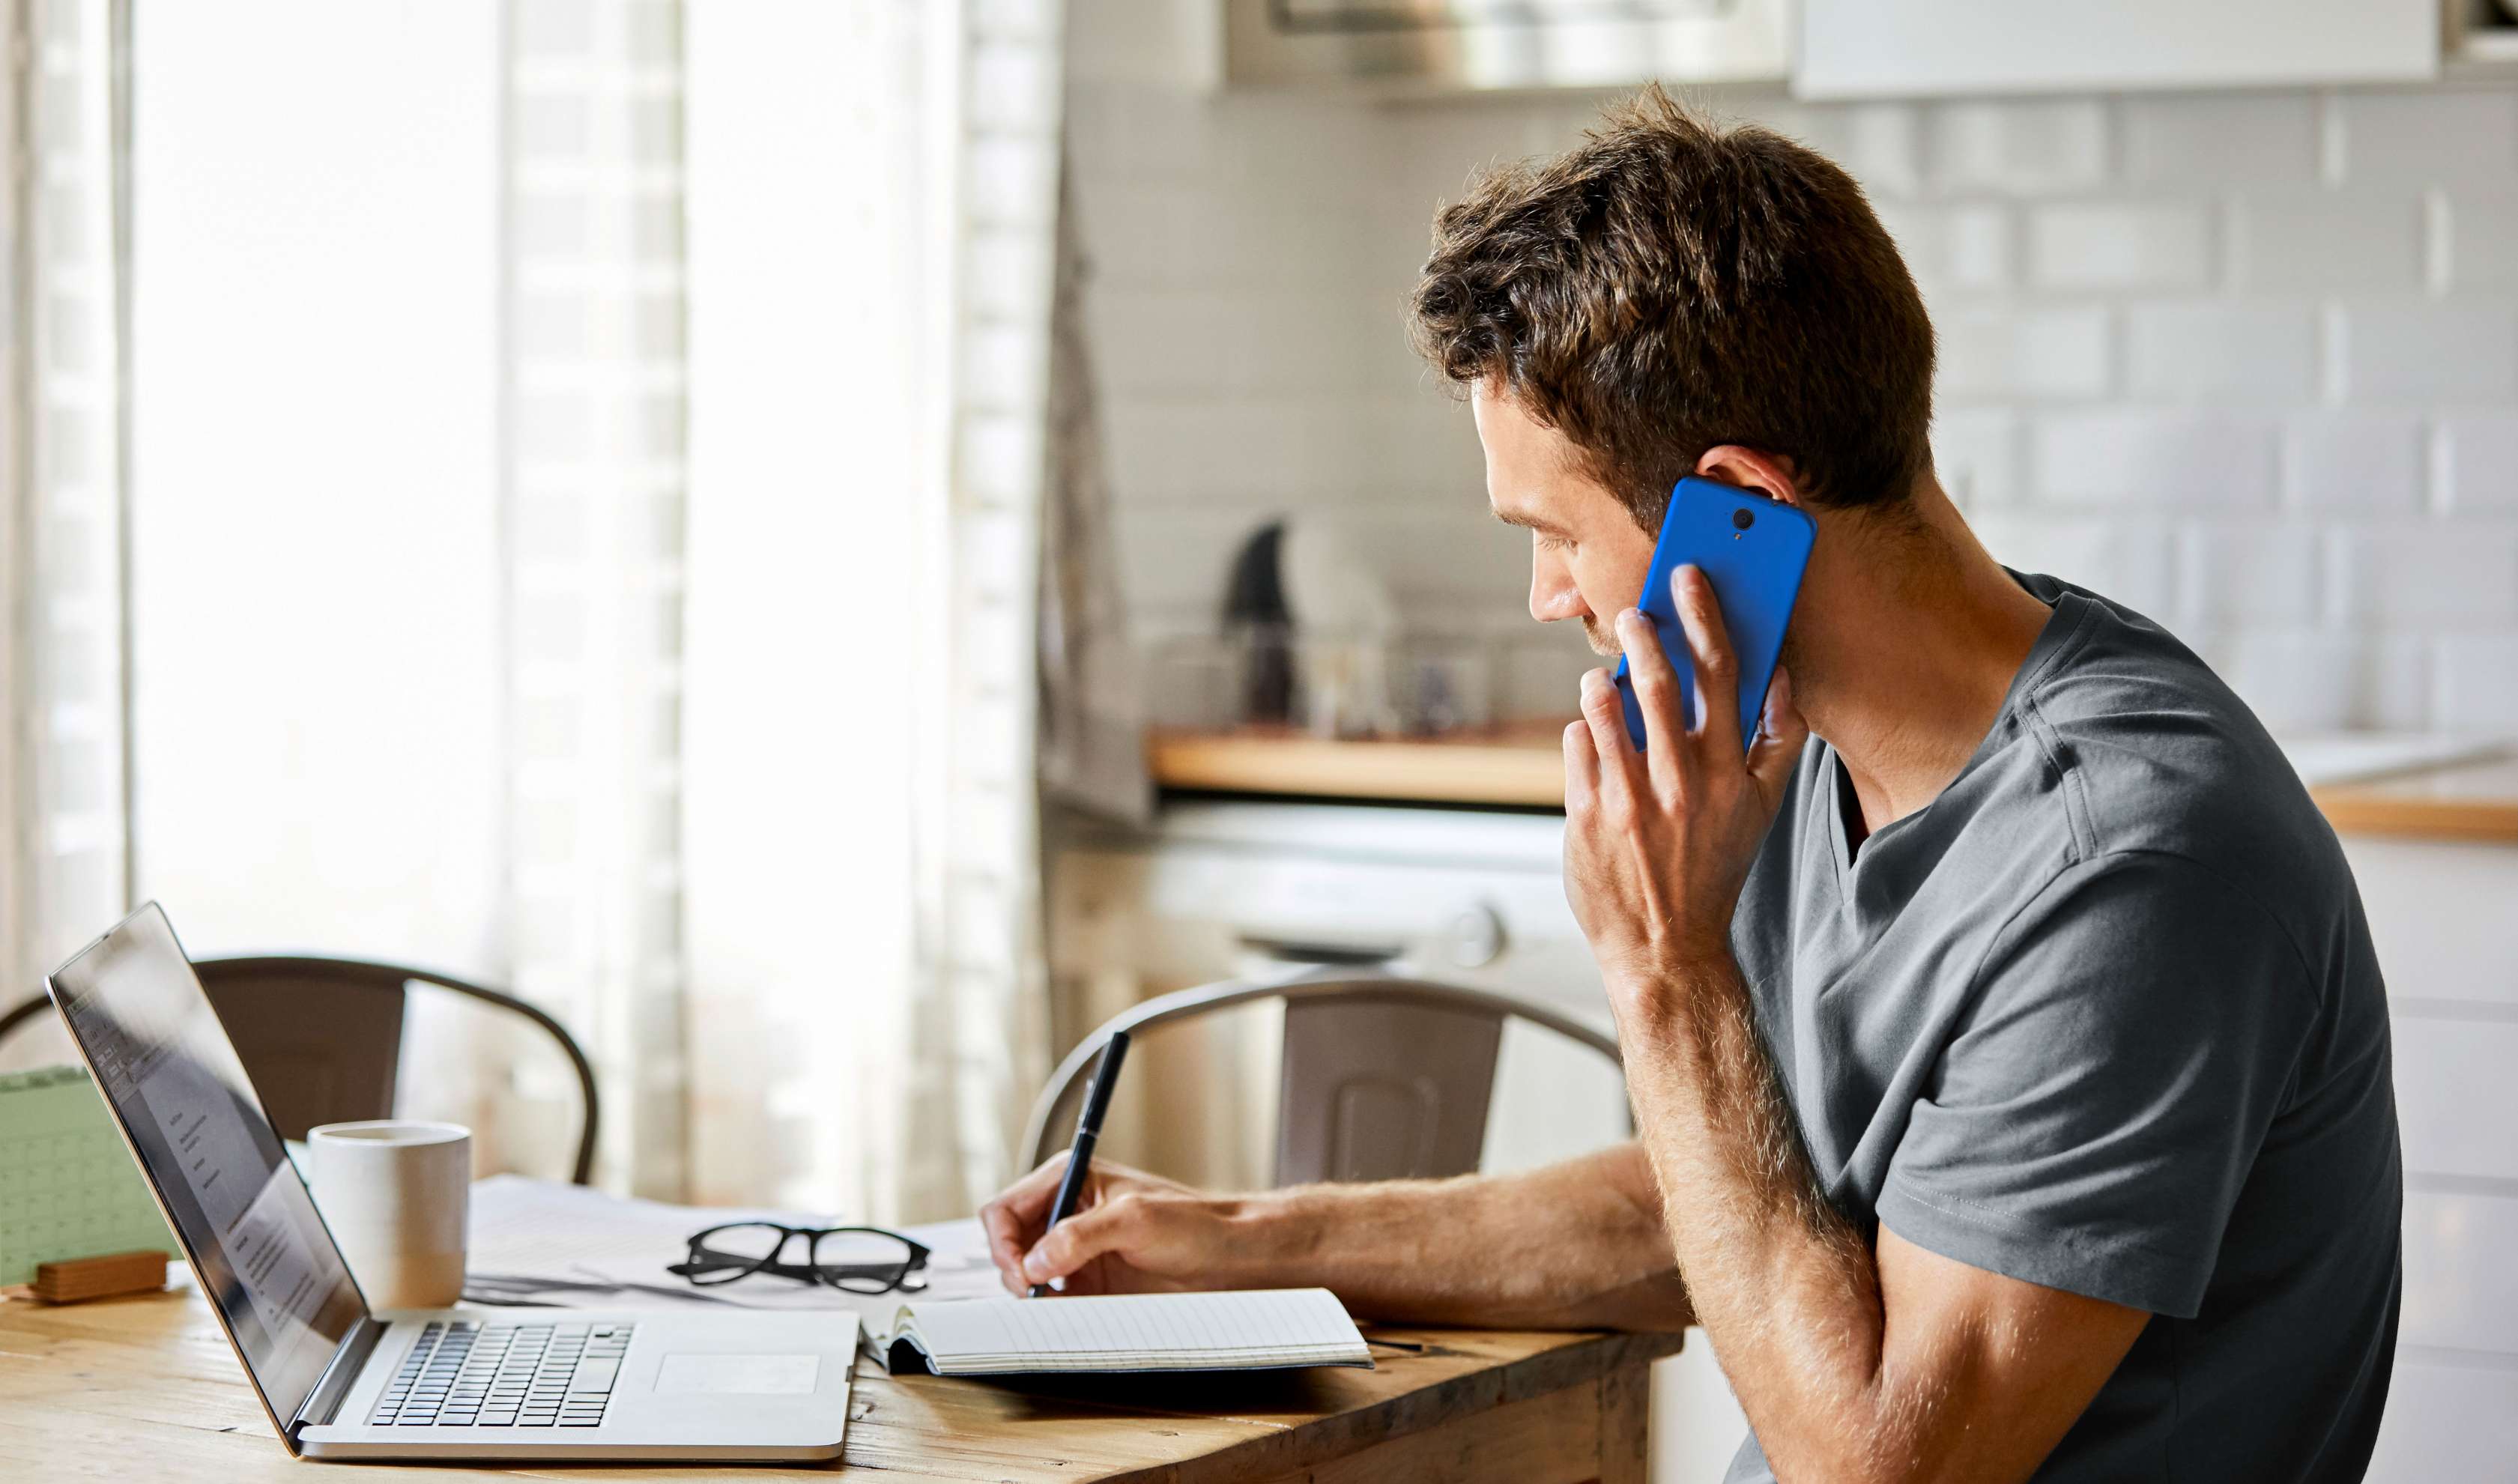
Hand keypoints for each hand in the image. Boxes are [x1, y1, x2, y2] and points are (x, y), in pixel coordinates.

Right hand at [978, 1154, 1270, 1296]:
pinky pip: (1050, 1298)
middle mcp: (1067, 1212)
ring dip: (1029, 1291)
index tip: (1022, 1271)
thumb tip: (1035, 1260)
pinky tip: (1063, 1313)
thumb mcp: (1134, 1220)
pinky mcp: (1088, 1283)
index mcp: (1071, 1179)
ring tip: (1050, 1303)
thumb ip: (1080, 1235)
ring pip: (1024, 1273)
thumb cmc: (1192, 1223)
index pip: (1007, 1207)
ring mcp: (1075, 1250)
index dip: (1003, 1240)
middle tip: (1034, 1292)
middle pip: (1008, 1241)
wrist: (1228, 1259)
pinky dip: (1047, 1309)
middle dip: (1013, 1268)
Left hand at [1566, 566, 1808, 1008]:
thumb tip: (1781, 674)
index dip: (1705, 617)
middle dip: (1642, 633)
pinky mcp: (1587, 816)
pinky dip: (1582, 729)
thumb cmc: (1714, 868)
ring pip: (1606, 708)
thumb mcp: (1763, 809)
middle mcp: (1681, 784)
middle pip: (1659, 680)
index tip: (1689, 580)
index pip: (1722, 675)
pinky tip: (1591, 736)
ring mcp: (1630, 801)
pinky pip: (1576, 746)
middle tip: (1632, 615)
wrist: (1667, 946)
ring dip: (1602, 681)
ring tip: (1604, 680)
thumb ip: (1778, 739)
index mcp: (1729, 773)